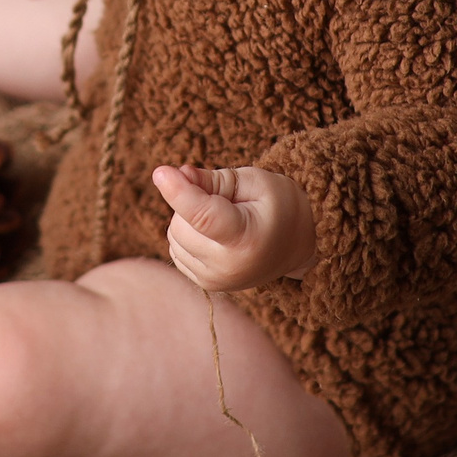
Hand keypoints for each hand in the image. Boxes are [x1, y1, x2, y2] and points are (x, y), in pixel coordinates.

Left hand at [155, 164, 317, 292]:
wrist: (297, 245)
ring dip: (187, 219)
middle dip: (190, 201)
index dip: (179, 192)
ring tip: (223, 217)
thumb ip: (214, 179)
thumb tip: (173, 175)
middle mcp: (229, 267)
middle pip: (182, 224)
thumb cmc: (279, 205)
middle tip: (223, 198)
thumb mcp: (254, 181)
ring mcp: (216, 280)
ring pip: (174, 236)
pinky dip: (186, 234)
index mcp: (247, 239)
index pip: (203, 216)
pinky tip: (213, 232)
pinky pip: (176, 250)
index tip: (160, 172)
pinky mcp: (206, 285)